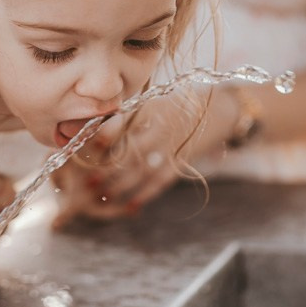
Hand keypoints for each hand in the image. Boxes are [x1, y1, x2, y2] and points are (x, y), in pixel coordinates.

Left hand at [53, 91, 220, 224]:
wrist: (220, 109)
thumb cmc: (176, 104)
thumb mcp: (152, 101)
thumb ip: (127, 114)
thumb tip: (91, 127)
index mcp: (148, 108)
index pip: (121, 123)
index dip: (103, 137)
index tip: (85, 148)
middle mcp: (159, 127)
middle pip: (129, 151)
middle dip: (107, 169)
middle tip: (87, 182)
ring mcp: (171, 146)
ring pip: (142, 170)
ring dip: (121, 185)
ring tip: (102, 195)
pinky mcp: (181, 162)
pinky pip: (161, 181)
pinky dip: (146, 194)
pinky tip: (131, 205)